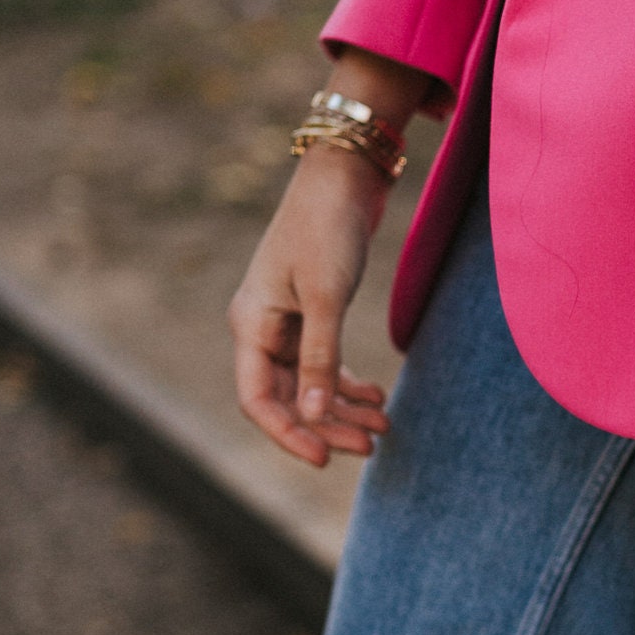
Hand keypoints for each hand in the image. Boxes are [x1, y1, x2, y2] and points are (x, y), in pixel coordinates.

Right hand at [230, 148, 393, 467]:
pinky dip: (348, 383)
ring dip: (342, 408)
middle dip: (327, 425)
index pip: (257, 400)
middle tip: (372, 447)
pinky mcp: (310, 311)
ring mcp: (284, 320)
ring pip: (308, 383)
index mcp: (250, 325)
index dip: (288, 434)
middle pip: (285, 397)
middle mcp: (261, 327)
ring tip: (384, 427)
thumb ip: (319, 359)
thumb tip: (310, 415)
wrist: (343, 176)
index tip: (327, 458)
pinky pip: (322, 362)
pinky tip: (378, 396)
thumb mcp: (326, 297)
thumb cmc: (328, 229)